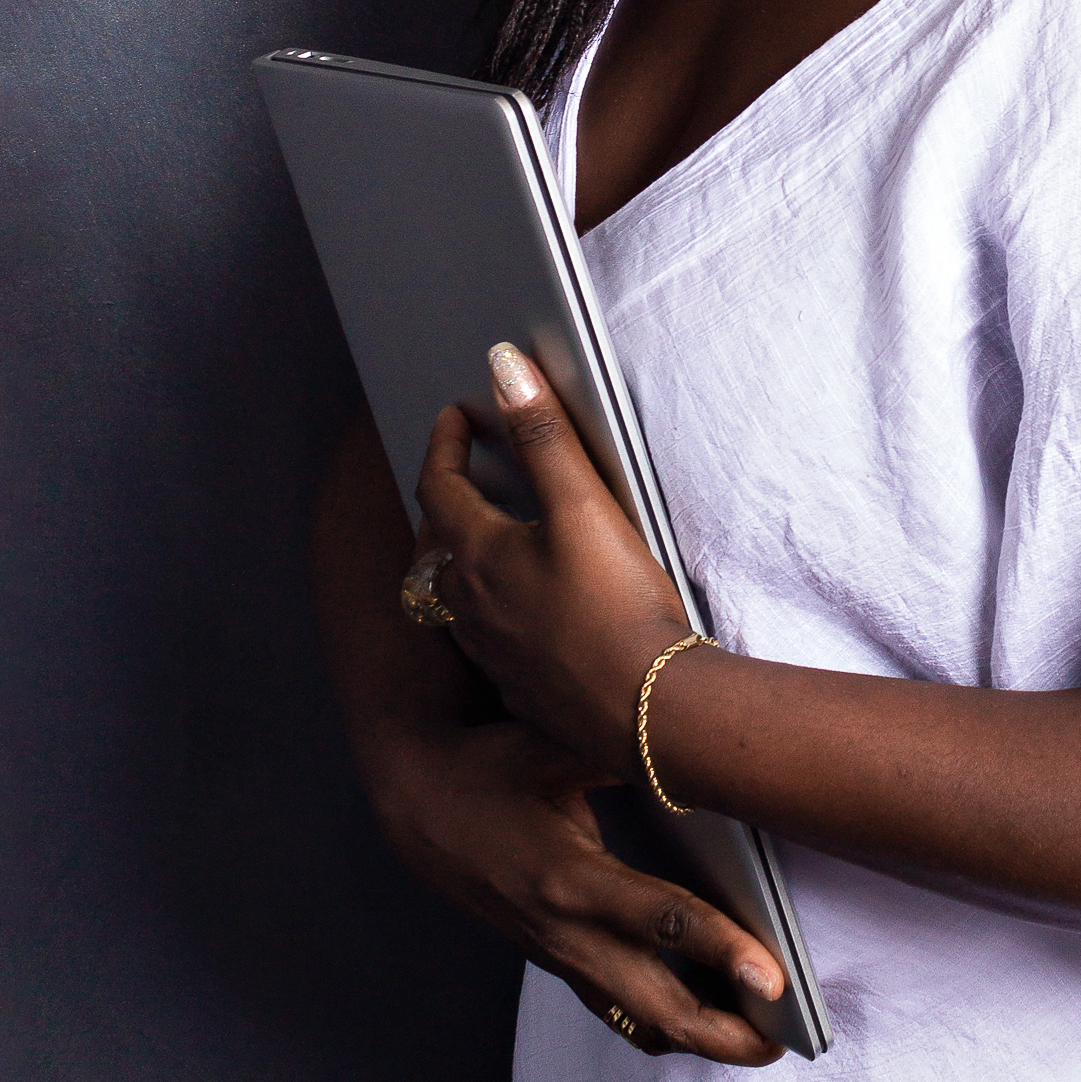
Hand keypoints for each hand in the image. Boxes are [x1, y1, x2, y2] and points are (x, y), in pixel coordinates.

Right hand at [372, 715, 784, 1063]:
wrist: (420, 806)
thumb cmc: (492, 767)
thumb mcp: (556, 746)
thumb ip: (627, 751)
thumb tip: (696, 743)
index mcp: (571, 878)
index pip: (664, 924)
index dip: (723, 951)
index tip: (774, 978)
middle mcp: (567, 931)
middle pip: (657, 1007)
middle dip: (723, 1032)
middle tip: (783, 1037)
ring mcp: (559, 954)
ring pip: (636, 1022)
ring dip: (697, 1036)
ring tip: (755, 1035)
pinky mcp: (555, 959)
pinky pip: (614, 1011)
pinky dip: (662, 1022)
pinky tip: (701, 1013)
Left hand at [414, 345, 693, 782]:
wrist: (645, 712)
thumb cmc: (615, 608)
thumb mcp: (583, 506)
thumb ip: (543, 436)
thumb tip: (504, 369)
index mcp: (477, 556)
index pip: (439, 484)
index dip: (445, 442)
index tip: (456, 414)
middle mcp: (469, 605)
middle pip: (436, 541)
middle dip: (444, 497)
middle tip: (462, 469)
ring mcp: (490, 650)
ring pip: (453, 590)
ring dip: (459, 551)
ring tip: (484, 531)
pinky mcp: (518, 683)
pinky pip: (482, 631)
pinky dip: (487, 600)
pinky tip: (519, 604)